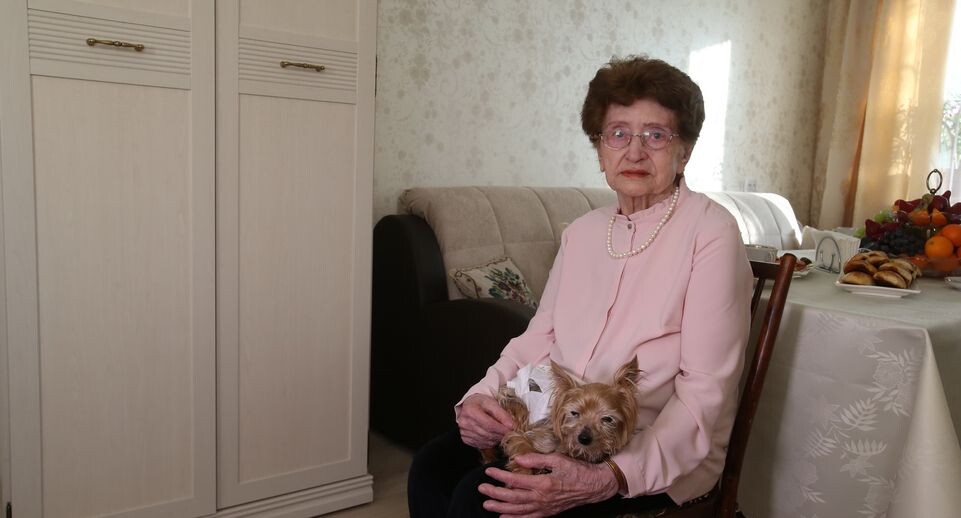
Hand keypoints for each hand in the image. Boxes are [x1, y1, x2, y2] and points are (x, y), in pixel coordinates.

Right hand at [457, 393, 514, 448]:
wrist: (468, 406)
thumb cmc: (480, 403)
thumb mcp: (492, 403)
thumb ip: (502, 414)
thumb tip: (512, 426)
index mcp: (470, 411)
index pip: (489, 425)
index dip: (502, 429)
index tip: (512, 430)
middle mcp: (465, 423)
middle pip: (488, 434)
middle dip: (501, 435)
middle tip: (510, 433)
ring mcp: (464, 432)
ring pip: (485, 441)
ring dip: (496, 439)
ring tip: (502, 433)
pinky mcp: (465, 439)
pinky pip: (481, 444)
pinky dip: (490, 442)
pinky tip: (493, 436)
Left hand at [478, 453, 619, 516]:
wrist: (593, 486)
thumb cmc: (577, 470)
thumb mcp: (557, 459)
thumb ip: (536, 459)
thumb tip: (517, 458)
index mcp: (543, 483)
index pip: (515, 480)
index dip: (500, 476)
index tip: (488, 471)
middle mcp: (541, 498)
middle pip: (513, 497)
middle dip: (495, 493)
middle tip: (481, 489)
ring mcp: (544, 508)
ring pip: (518, 510)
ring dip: (501, 508)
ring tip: (487, 504)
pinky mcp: (548, 512)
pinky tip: (504, 517)